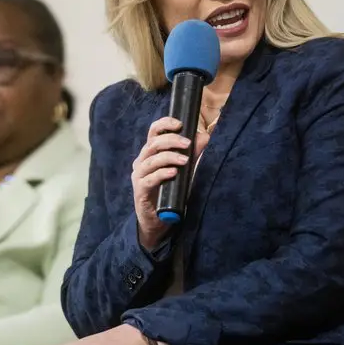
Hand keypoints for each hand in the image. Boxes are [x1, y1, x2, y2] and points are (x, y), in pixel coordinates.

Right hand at [132, 117, 191, 249]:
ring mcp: (139, 176)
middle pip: (153, 144)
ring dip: (169, 157)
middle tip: (188, 144)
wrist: (158, 220)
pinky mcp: (140, 191)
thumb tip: (204, 137)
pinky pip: (149, 179)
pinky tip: (174, 173)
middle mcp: (141, 162)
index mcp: (150, 153)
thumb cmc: (169, 192)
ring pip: (151, 160)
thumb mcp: (183, 170)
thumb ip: (191, 154)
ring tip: (185, 160)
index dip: (164, 124)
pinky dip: (162, 174)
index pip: (153, 132)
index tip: (180, 124)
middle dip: (171, 141)